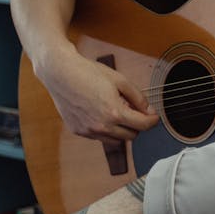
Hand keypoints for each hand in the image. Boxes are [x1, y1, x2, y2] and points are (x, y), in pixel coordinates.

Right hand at [40, 49, 158, 142]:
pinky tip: (103, 114)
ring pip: (116, 140)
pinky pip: (100, 137)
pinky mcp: (78, 131)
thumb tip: (149, 110)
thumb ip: (138, 97)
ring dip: (122, 130)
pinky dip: (106, 130)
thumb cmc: (89, 73)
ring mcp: (88, 131)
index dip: (152, 120)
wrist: (60, 73)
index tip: (154, 116)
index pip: (143, 125)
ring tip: (118, 112)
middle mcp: (101, 126)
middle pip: (131, 136)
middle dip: (138, 125)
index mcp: (114, 113)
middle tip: (136, 112)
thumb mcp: (120, 80)